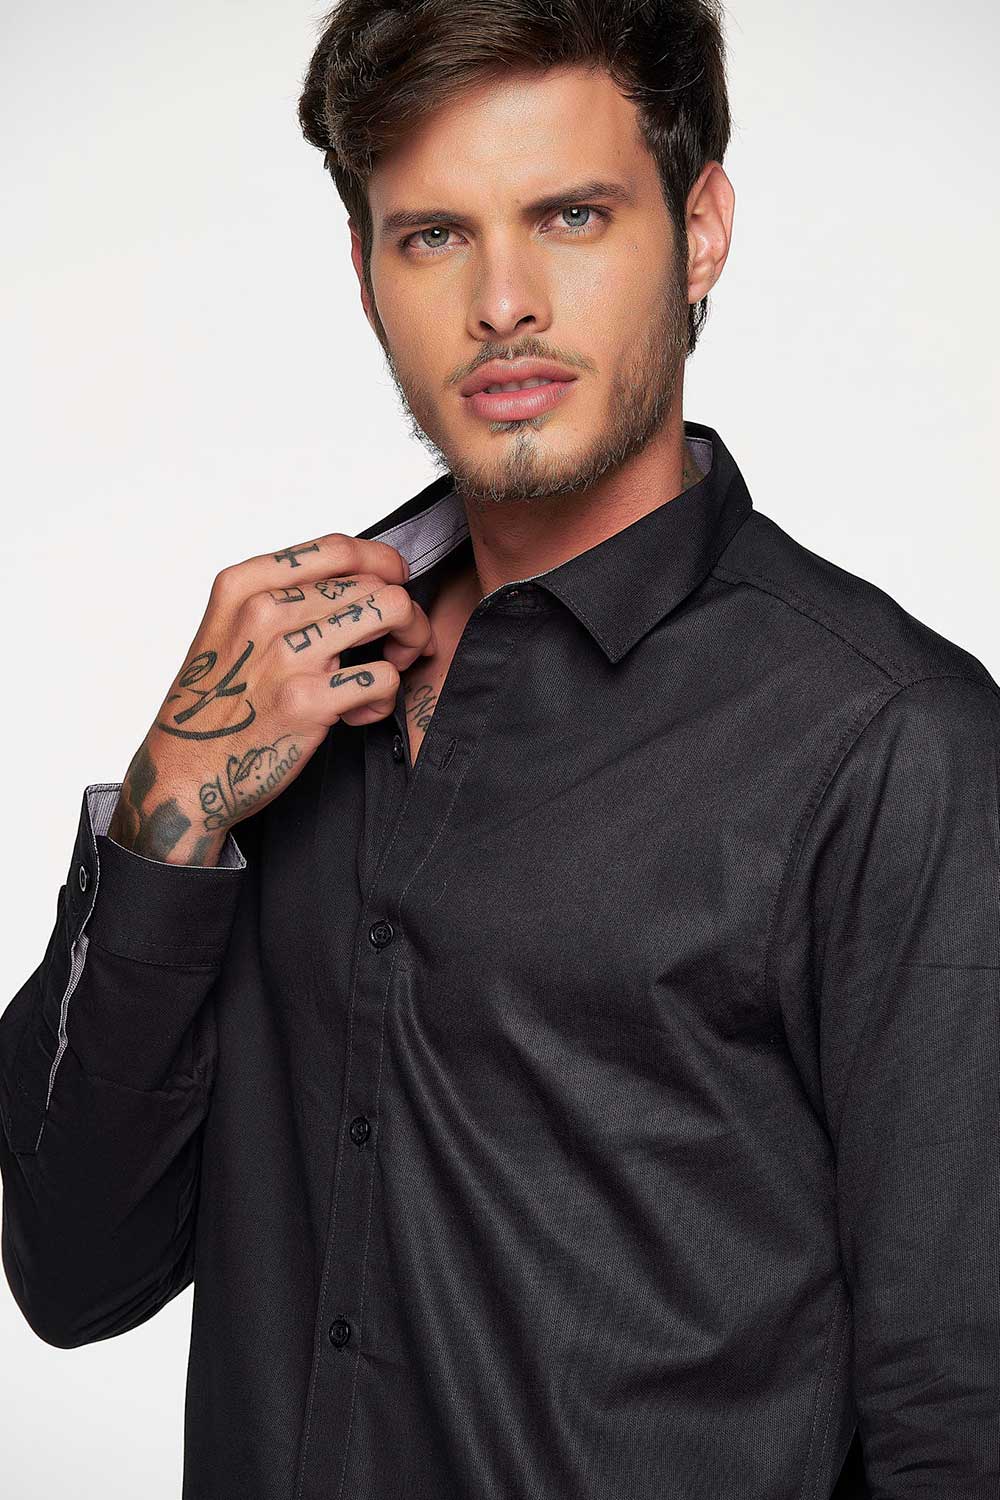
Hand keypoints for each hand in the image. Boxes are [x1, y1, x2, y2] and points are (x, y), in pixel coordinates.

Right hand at [106, 531, 434, 863]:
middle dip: (404, 615)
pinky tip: (358, 714)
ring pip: (392, 611)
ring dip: (408, 645)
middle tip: (395, 649)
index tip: (396, 585)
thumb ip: (286, 598)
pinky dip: (384, 699)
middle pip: (374, 582)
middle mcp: (264, 610)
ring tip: (382, 675)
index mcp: (245, 585)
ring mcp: (286, 655)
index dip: (384, 563)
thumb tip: (359, 577)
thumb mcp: (233, 630)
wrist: (186, 776)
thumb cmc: (217, 705)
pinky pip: (386, 676)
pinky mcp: (308, 701)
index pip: (338, 548)